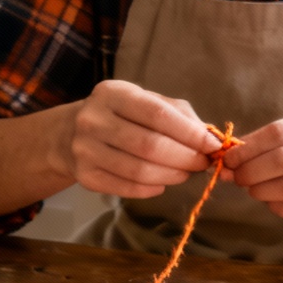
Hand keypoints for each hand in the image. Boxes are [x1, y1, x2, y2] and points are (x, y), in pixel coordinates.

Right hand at [56, 80, 219, 199]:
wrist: (69, 134)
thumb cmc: (119, 115)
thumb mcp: (144, 101)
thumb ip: (177, 114)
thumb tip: (209, 138)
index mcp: (112, 93)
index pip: (158, 114)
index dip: (190, 133)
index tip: (213, 145)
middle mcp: (93, 119)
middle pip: (150, 145)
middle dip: (185, 158)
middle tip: (203, 163)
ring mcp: (85, 149)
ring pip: (139, 170)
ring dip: (172, 175)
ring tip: (186, 173)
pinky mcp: (84, 176)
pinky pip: (126, 187)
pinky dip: (151, 189)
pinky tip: (162, 182)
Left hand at [222, 108, 282, 223]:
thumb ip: (280, 141)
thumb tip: (232, 157)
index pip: (278, 132)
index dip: (248, 148)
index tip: (230, 158)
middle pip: (282, 161)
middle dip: (250, 171)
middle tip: (236, 178)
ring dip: (261, 191)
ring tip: (252, 190)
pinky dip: (277, 207)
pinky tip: (272, 202)